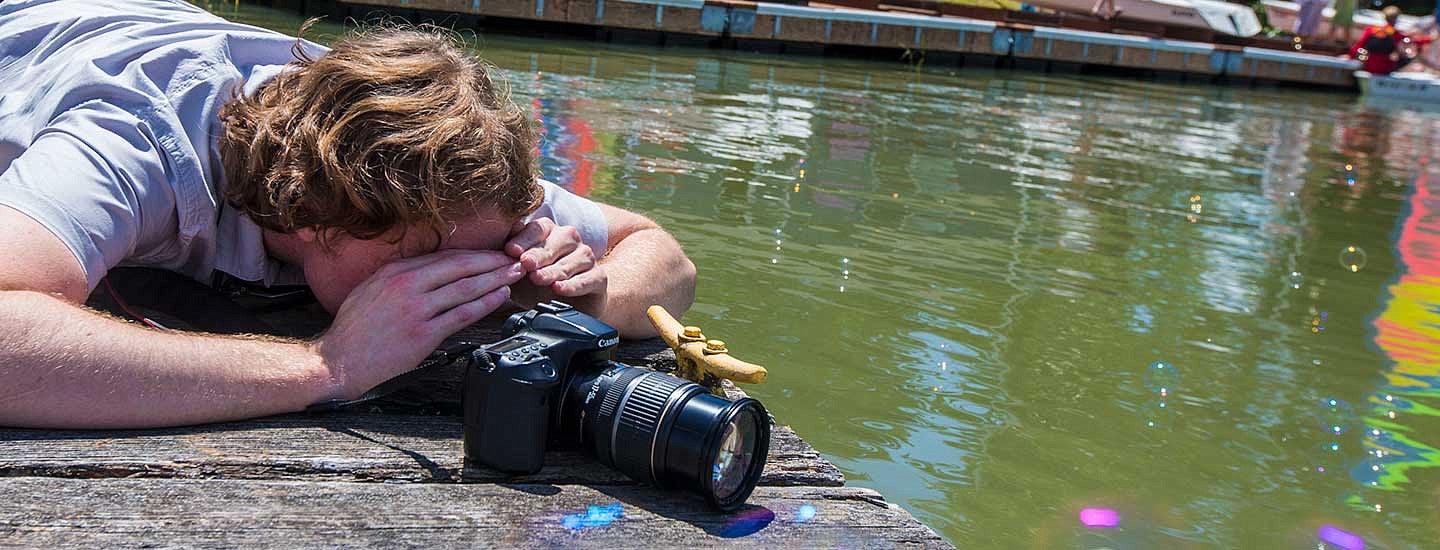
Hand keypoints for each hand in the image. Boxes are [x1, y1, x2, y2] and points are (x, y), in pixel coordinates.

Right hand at [312, 249, 524, 399]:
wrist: (339, 361)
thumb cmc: (354, 330)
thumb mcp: (372, 289)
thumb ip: (400, 277)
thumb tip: (430, 270)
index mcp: (394, 272)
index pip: (443, 256)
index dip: (473, 254)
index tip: (492, 253)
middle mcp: (406, 285)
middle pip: (460, 266)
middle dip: (491, 261)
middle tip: (514, 259)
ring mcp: (416, 309)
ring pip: (465, 288)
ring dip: (495, 279)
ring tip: (514, 274)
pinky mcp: (423, 333)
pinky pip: (462, 314)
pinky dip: (485, 304)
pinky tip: (499, 297)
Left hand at [504, 218, 607, 314]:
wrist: (565, 306)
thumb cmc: (537, 285)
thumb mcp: (517, 270)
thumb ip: (509, 255)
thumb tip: (499, 238)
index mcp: (549, 231)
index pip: (538, 229)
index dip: (524, 239)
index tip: (510, 250)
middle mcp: (570, 239)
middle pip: (555, 242)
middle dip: (538, 254)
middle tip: (525, 263)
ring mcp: (586, 257)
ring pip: (570, 262)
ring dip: (553, 271)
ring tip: (538, 279)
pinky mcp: (599, 277)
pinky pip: (586, 279)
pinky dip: (572, 285)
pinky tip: (559, 289)